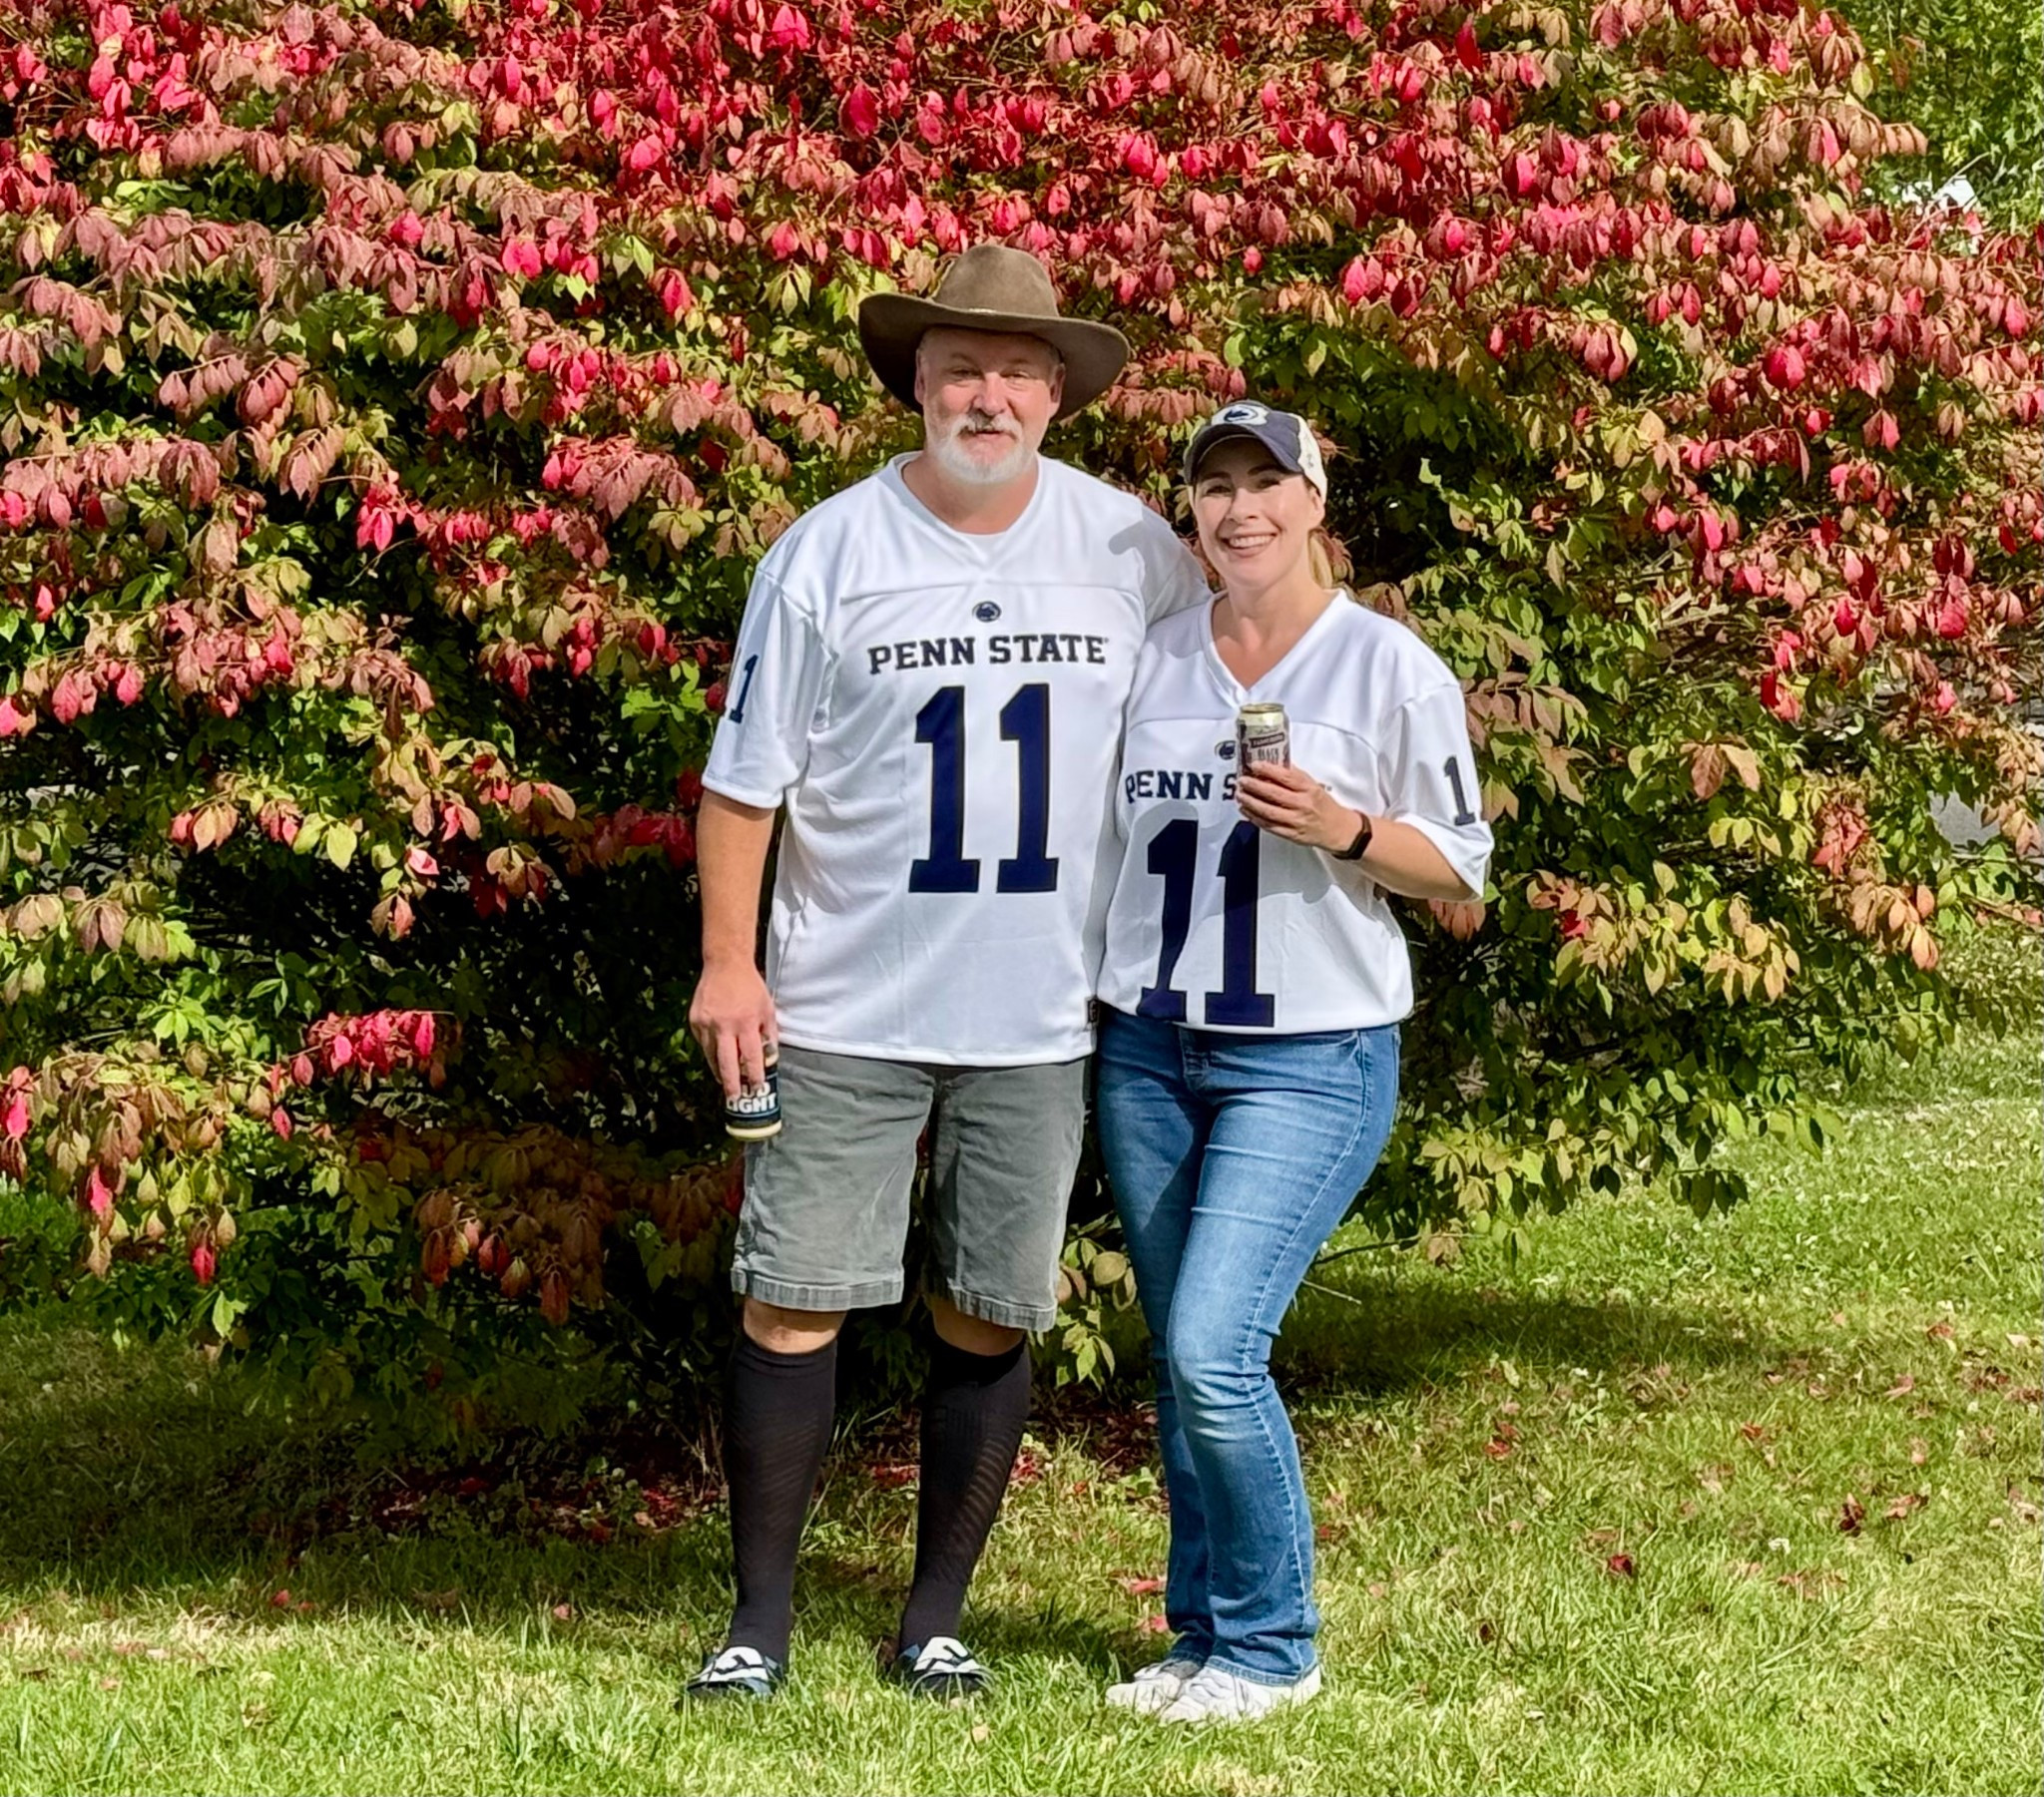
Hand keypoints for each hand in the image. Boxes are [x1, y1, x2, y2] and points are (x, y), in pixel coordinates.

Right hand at [688, 959, 776, 1100]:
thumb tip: (769, 1058)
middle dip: (731, 1084)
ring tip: (725, 1081)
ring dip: (718, 1071)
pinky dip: (710, 1051)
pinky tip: (716, 1056)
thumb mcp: (767, 1008)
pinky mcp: (695, 1021)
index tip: (757, 1088)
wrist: (725, 964)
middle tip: (734, 1098)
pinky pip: (703, 1043)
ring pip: (711, 1056)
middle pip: (727, 1063)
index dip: (754, 1075)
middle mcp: (724, 1025)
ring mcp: (706, 1023)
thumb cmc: (750, 987)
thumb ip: (769, 1034)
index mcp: (746, 1022)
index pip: (751, 1057)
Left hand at [1236, 762, 1360, 853]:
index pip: (1286, 777)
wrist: (1336, 829)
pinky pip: (1268, 825)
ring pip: (1268, 811)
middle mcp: (1303, 805)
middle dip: (1254, 786)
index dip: (1268, 770)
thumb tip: (1274, 763)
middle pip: (1273, 794)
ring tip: (1240, 795)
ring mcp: (1296, 821)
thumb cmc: (1322, 805)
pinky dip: (1254, 817)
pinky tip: (1246, 810)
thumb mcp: (1313, 785)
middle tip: (1242, 780)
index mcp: (1309, 789)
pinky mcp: (1290, 834)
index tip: (1255, 765)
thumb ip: (1294, 775)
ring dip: (1250, 802)